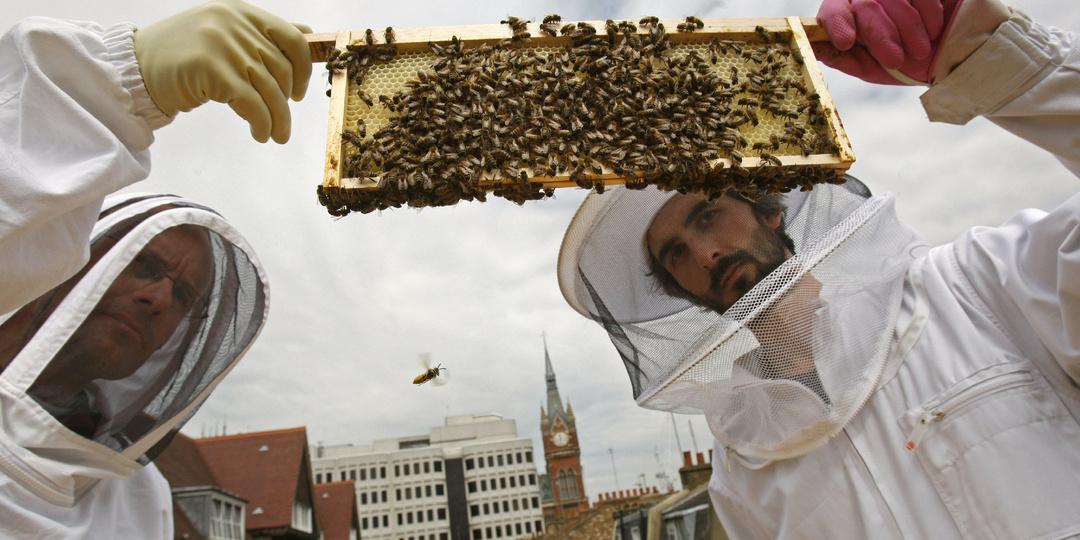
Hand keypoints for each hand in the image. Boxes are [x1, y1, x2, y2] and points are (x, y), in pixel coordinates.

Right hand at [134, 0, 312, 142]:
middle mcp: (234, 24)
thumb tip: (308, 33)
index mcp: (242, 12)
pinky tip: (260, 133)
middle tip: (283, 125)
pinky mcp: (211, 69)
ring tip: (275, 136)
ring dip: (277, 119)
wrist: (136, 68)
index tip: (297, 92)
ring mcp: (222, 44)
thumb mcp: (224, 33)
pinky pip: (251, 103)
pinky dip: (261, 123)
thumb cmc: (183, 55)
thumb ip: (263, 33)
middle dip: (286, 104)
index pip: (293, 39)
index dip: (303, 69)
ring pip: (269, 90)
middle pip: (281, 70)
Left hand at [812, 0, 1007, 84]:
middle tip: (896, 59)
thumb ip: (843, 57)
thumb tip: (812, 47)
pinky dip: (928, 13)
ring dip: (908, 29)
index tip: (845, 40)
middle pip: (865, 4)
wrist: (956, 57)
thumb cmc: (907, 64)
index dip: (837, 22)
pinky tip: (935, 29)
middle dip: (880, 35)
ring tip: (921, 51)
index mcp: (851, 14)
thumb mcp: (871, 67)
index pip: (834, 9)